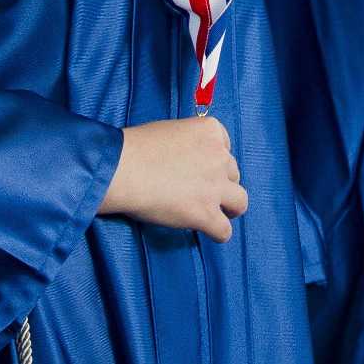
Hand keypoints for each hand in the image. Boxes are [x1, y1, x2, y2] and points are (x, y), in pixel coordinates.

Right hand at [99, 115, 247, 240]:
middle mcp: (219, 156)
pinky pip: (225, 230)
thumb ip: (188, 143)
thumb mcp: (169, 131)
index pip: (226, 147)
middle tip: (199, 190)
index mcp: (211, 131)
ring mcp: (215, 186)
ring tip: (214, 212)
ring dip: (228, 207)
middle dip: (219, 182)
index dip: (213, 160)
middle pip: (232, 173)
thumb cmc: (135, 148)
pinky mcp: (205, 213)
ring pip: (240, 201)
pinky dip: (218, 233)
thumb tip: (187, 160)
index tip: (198, 168)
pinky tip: (207, 231)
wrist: (122, 168)